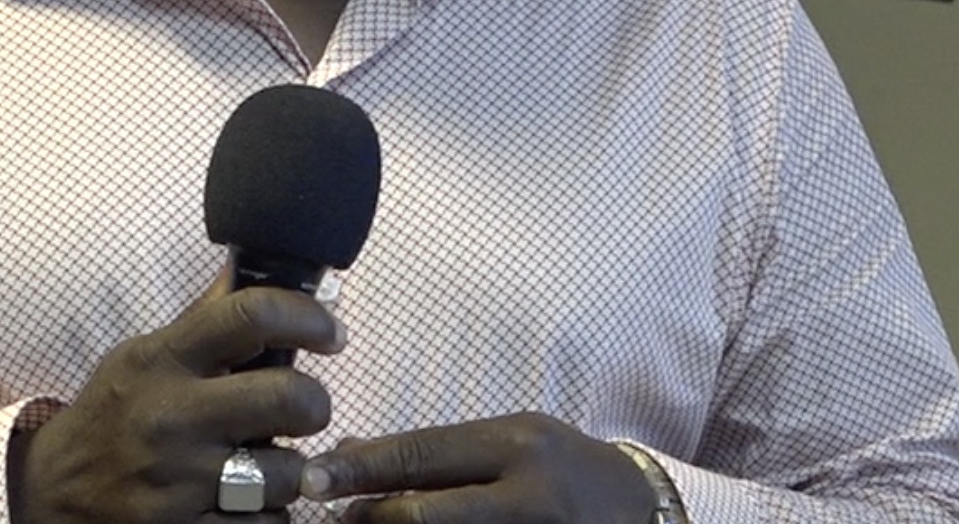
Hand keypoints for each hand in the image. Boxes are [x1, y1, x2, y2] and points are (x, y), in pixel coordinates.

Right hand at [11, 282, 346, 522]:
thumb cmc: (112, 416)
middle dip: (313, 404)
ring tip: (263, 467)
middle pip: (290, 398)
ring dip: (288, 472)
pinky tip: (244, 505)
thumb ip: (204, 320)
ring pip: (288, 473)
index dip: (308, 317)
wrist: (52, 494)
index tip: (332, 333)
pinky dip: (267, 517)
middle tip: (303, 410)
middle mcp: (171, 416)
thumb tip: (256, 266)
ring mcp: (178, 482)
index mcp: (162, 360)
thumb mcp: (144, 356)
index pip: (250, 315)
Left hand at [299, 413, 656, 523]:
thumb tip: (350, 453)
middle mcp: (530, 496)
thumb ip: (437, 451)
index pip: (422, 455)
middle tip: (337, 518)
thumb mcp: (509, 442)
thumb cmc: (563, 469)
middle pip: (427, 514)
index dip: (361, 468)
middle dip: (372, 519)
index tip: (313, 478)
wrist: (645, 512)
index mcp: (518, 446)